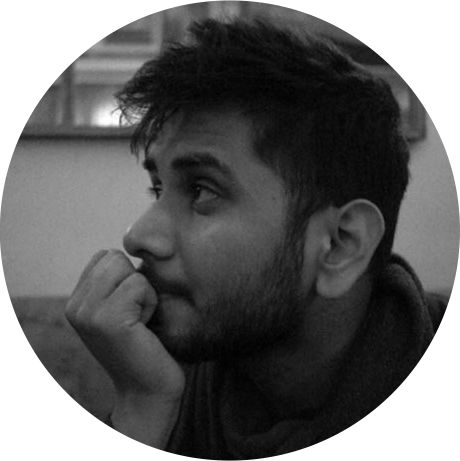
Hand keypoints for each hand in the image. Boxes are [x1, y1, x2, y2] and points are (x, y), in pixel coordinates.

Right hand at [65, 249, 184, 401]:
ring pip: (127, 268)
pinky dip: (150, 303)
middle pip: (115, 258)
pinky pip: (139, 284)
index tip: (129, 308)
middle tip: (136, 316)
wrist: (148, 392)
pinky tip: (145, 328)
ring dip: (143, 293)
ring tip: (139, 322)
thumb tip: (133, 248)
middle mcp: (75, 306)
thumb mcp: (120, 309)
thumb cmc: (143, 346)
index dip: (127, 276)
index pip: (105, 256)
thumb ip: (114, 282)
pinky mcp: (109, 319)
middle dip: (135, 282)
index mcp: (76, 302)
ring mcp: (88, 313)